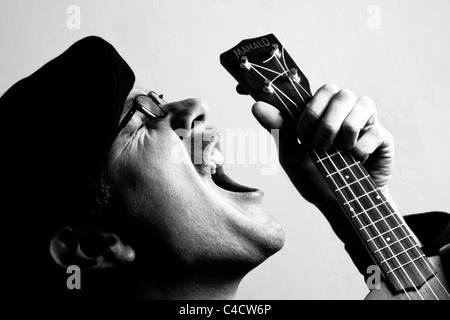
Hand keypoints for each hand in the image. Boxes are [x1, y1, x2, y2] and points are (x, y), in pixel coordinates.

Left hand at [252, 83, 394, 208]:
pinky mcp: (383, 139)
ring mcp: (366, 123)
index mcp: (323, 112)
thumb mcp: (290, 155)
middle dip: (326, 121)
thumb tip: (256, 106)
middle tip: (319, 145)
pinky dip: (361, 148)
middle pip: (340, 92)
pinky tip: (355, 161)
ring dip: (345, 130)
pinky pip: (377, 131)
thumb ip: (278, 130)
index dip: (310, 108)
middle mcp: (345, 113)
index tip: (300, 134)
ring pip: (363, 103)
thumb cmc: (314, 178)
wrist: (338, 205)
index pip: (321, 91)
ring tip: (338, 152)